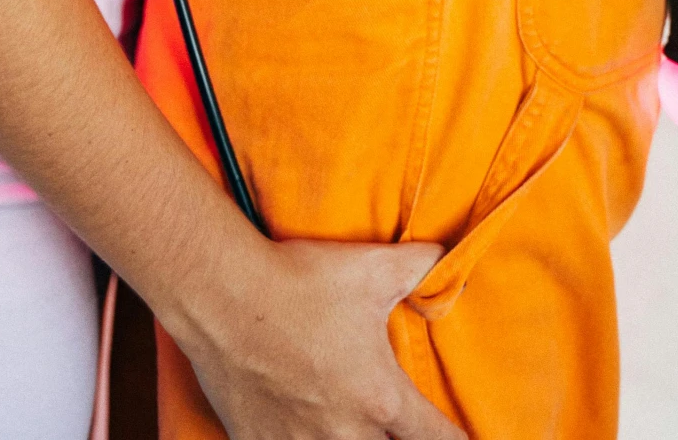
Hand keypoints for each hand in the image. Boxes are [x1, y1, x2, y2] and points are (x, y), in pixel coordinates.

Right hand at [187, 237, 461, 439]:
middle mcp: (345, 434)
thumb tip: (445, 255)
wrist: (222, 294)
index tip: (455, 435)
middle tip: (391, 423)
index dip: (454, 438)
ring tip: (345, 425)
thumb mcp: (370, 267)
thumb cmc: (298, 282)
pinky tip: (298, 428)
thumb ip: (418, 265)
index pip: (439, 439)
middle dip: (394, 438)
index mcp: (380, 399)